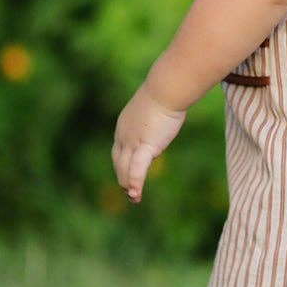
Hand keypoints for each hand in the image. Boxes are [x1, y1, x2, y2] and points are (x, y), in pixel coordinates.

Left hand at [112, 85, 186, 204]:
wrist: (166, 89)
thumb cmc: (167, 91)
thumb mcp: (158, 105)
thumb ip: (157, 115)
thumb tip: (168, 112)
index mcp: (124, 125)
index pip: (119, 149)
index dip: (123, 162)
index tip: (128, 171)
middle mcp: (123, 135)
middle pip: (118, 162)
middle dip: (124, 177)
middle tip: (130, 191)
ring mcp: (132, 142)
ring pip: (125, 169)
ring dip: (129, 184)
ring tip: (133, 197)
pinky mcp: (144, 146)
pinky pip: (136, 169)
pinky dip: (135, 183)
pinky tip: (136, 194)